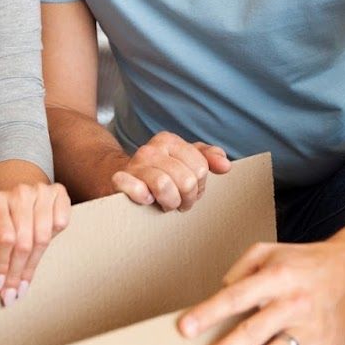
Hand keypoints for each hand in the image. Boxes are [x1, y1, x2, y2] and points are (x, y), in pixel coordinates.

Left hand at [0, 181, 70, 306]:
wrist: (17, 195)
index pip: (3, 238)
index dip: (1, 265)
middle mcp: (18, 193)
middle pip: (24, 243)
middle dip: (16, 274)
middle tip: (11, 295)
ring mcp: (40, 191)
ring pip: (43, 237)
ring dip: (33, 266)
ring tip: (24, 285)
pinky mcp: (58, 192)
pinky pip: (61, 223)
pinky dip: (54, 240)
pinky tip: (41, 252)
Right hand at [111, 132, 230, 210]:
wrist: (120, 179)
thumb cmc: (160, 173)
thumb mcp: (185, 161)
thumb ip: (207, 158)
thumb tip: (225, 165)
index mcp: (169, 141)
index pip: (200, 168)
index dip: (198, 185)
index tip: (189, 189)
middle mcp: (151, 149)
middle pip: (186, 180)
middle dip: (186, 198)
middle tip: (178, 200)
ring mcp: (134, 164)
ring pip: (164, 186)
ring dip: (168, 202)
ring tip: (165, 203)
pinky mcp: (119, 180)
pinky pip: (136, 190)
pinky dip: (143, 198)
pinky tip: (145, 200)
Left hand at [177, 239, 344, 344]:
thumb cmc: (308, 263)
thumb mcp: (270, 251)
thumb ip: (241, 268)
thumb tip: (221, 291)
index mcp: (276, 278)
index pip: (236, 296)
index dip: (209, 312)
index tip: (186, 327)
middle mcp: (293, 304)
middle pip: (255, 329)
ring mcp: (310, 328)